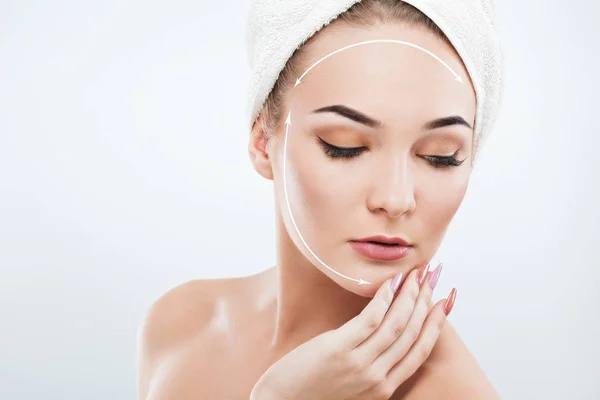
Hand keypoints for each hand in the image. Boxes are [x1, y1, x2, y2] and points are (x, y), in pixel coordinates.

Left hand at [250, 263, 455, 399]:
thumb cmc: (314, 393)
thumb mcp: (352, 386)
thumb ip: (372, 366)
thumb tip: (384, 333)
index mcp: (384, 388)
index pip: (420, 350)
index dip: (437, 322)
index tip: (446, 299)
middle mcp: (377, 378)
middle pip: (412, 332)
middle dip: (427, 300)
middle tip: (434, 275)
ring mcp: (359, 364)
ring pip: (396, 324)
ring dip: (411, 295)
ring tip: (418, 272)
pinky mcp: (338, 349)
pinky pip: (370, 320)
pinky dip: (385, 299)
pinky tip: (392, 282)